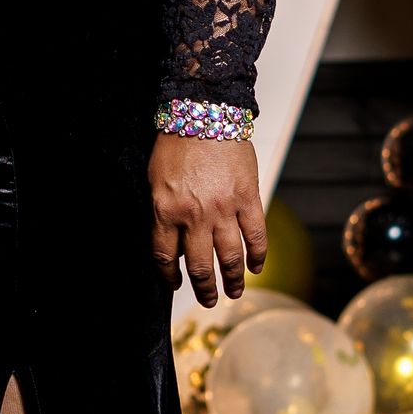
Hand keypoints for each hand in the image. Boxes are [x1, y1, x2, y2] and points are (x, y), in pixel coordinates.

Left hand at [150, 134, 266, 306]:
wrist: (205, 112)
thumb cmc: (175, 144)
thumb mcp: (154, 180)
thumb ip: (162, 212)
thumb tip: (171, 243)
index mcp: (166, 211)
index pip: (166, 257)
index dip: (169, 277)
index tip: (175, 284)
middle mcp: (194, 216)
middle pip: (200, 266)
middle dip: (204, 289)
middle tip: (209, 300)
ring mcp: (223, 209)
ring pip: (231, 257)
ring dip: (233, 280)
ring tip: (234, 293)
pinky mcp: (247, 198)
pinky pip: (256, 235)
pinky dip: (258, 255)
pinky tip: (256, 267)